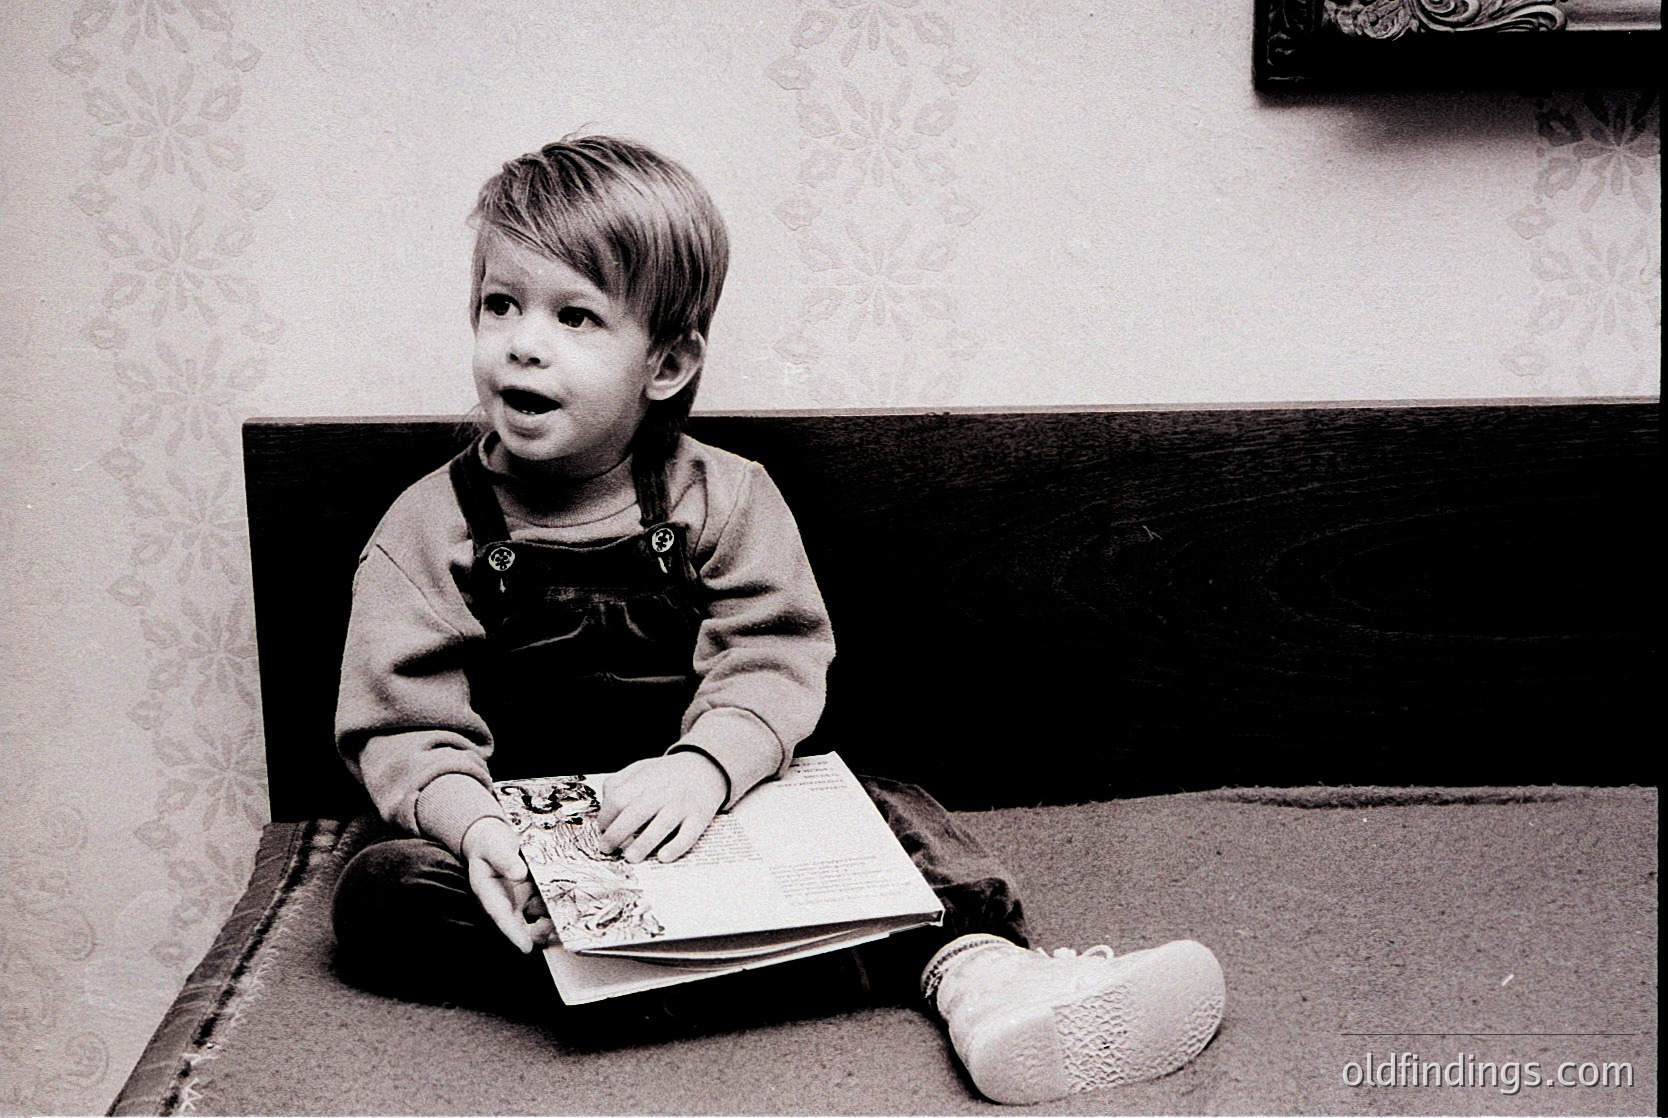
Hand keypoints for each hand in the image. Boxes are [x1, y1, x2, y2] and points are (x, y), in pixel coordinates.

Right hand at [460, 816, 555, 952]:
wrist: (493, 837)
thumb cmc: (489, 844)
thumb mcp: (493, 847)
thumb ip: (504, 859)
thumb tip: (519, 874)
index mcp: (490, 895)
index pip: (501, 918)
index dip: (514, 934)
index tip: (526, 947)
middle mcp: (507, 903)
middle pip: (522, 927)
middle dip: (539, 932)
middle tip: (555, 927)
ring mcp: (521, 900)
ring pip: (538, 918)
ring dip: (552, 918)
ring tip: (568, 911)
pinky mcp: (533, 894)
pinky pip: (546, 904)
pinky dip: (557, 904)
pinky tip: (570, 898)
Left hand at [596, 752, 726, 863]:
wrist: (707, 767)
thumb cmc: (668, 773)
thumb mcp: (642, 768)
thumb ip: (619, 782)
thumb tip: (604, 807)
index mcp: (646, 779)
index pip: (618, 798)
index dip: (606, 816)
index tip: (602, 829)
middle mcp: (664, 791)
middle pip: (635, 813)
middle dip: (616, 834)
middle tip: (607, 848)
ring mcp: (682, 804)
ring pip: (660, 826)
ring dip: (643, 844)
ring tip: (630, 858)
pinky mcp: (700, 817)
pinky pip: (688, 834)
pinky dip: (676, 847)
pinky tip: (663, 857)